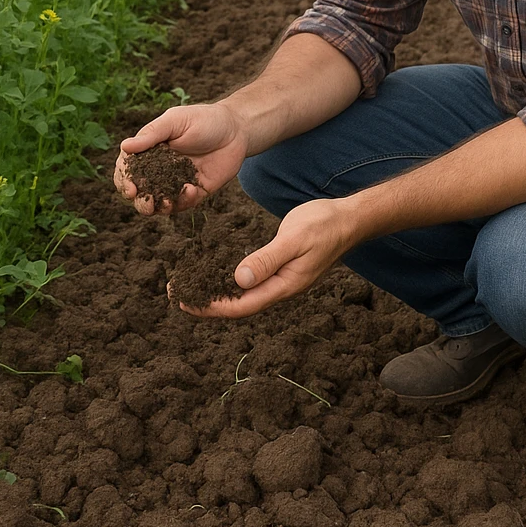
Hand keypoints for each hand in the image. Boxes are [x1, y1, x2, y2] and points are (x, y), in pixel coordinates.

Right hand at [114, 102, 248, 215]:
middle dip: (140, 201)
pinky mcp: (195, 192)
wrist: (236, 129)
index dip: (124, 180)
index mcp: (149, 152)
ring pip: (160, 203)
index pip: (128, 170)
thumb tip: (125, 146)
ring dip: (159, 207)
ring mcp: (176, 182)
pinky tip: (191, 189)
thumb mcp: (175, 121)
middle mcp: (159, 170)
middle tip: (146, 202)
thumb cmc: (203, 119)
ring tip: (166, 202)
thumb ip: (152, 134)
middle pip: (141, 192)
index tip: (130, 187)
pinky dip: (184, 200)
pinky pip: (184, 203)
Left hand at [176, 197, 357, 317]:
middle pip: (238, 304)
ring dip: (217, 291)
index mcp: (283, 286)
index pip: (241, 306)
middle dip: (207, 302)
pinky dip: (230, 278)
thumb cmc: (324, 226)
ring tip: (190, 284)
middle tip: (177, 293)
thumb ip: (268, 260)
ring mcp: (282, 278)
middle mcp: (280, 287)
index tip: (184, 302)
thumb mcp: (294, 240)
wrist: (348, 219)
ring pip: (244, 293)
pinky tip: (217, 271)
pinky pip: (251, 279)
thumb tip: (239, 280)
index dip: (211, 307)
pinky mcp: (281, 266)